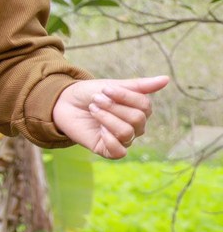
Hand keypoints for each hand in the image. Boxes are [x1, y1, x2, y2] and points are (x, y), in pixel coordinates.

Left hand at [52, 75, 168, 158]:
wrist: (64, 103)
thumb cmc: (90, 94)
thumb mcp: (113, 86)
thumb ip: (139, 86)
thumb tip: (167, 79)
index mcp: (139, 110)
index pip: (144, 105)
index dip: (125, 96)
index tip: (106, 89)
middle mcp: (135, 127)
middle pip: (137, 119)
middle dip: (113, 107)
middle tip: (96, 100)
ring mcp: (122, 139)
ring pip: (126, 133)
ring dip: (106, 118)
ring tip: (93, 110)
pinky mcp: (108, 150)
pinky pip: (119, 152)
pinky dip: (109, 139)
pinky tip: (99, 129)